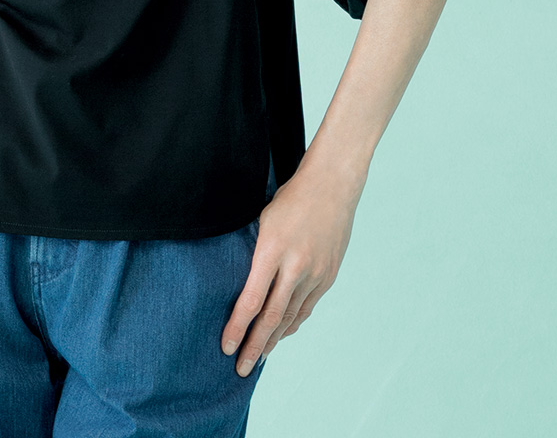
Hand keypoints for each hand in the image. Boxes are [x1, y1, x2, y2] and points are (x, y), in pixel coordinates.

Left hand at [220, 162, 362, 373]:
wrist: (331, 187)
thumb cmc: (289, 200)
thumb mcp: (262, 221)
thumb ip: (253, 254)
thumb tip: (238, 282)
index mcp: (272, 251)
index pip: (252, 299)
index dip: (237, 326)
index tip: (225, 346)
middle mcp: (296, 267)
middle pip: (272, 317)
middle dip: (254, 345)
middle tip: (240, 369)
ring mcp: (316, 274)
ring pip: (291, 317)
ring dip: (273, 340)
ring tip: (258, 358)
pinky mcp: (328, 276)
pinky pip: (307, 307)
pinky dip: (292, 324)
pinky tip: (280, 335)